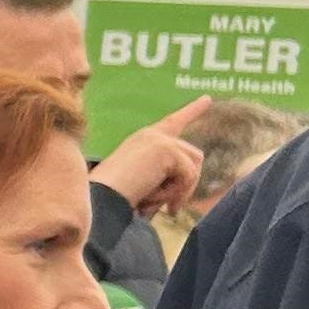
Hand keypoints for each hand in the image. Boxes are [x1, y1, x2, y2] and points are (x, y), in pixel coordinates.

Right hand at [93, 99, 209, 217]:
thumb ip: (163, 175)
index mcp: (143, 140)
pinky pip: (189, 175)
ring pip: (194, 167)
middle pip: (194, 156)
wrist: (101, 199)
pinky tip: (159, 202)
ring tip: (161, 205)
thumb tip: (188, 182)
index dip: (192, 110)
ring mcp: (159, 139)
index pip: (173, 121)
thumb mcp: (142, 182)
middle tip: (171, 209)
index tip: (207, 99)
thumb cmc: (115, 199)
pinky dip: (178, 194)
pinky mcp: (166, 149)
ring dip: (181, 191)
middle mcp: (152, 134)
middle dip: (187, 185)